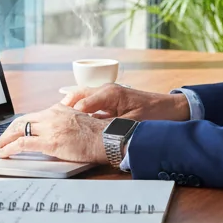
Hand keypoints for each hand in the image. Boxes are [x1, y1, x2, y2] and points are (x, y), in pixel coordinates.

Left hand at [0, 105, 108, 163]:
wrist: (107, 138)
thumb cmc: (97, 134)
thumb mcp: (79, 120)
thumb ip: (65, 121)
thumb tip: (56, 131)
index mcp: (58, 109)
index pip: (32, 116)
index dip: (18, 126)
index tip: (12, 133)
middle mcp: (51, 115)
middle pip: (21, 121)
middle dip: (6, 132)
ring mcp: (50, 128)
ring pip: (18, 131)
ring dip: (4, 141)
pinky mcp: (50, 142)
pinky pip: (23, 144)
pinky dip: (9, 149)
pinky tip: (3, 154)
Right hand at [61, 83, 189, 120]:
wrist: (171, 109)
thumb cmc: (154, 115)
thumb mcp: (132, 124)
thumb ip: (111, 126)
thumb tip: (92, 132)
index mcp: (110, 93)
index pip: (82, 103)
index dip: (70, 115)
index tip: (59, 125)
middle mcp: (106, 90)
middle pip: (77, 95)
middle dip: (64, 108)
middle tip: (52, 121)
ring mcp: (108, 94)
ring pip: (82, 98)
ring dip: (71, 108)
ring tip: (59, 121)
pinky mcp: (111, 101)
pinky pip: (90, 104)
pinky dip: (81, 111)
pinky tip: (76, 122)